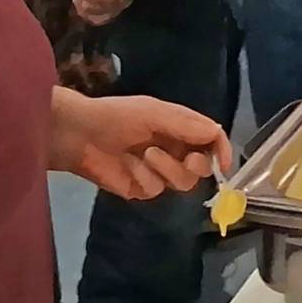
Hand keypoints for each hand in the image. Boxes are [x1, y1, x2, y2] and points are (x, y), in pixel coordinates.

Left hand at [48, 87, 232, 201]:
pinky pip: (155, 189)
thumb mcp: (154, 113)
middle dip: (197, 165)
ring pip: (182, 182)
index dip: (221, 151)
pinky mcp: (142, 188)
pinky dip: (143, 177)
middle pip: (202, 168)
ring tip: (145, 155)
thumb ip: (186, 125)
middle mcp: (174, 150)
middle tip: (187, 159)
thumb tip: (217, 133)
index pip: (212, 140)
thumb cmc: (117, 116)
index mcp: (181, 128)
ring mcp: (158, 172)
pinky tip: (127, 165)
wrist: (79, 135)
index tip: (223, 164)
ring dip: (167, 168)